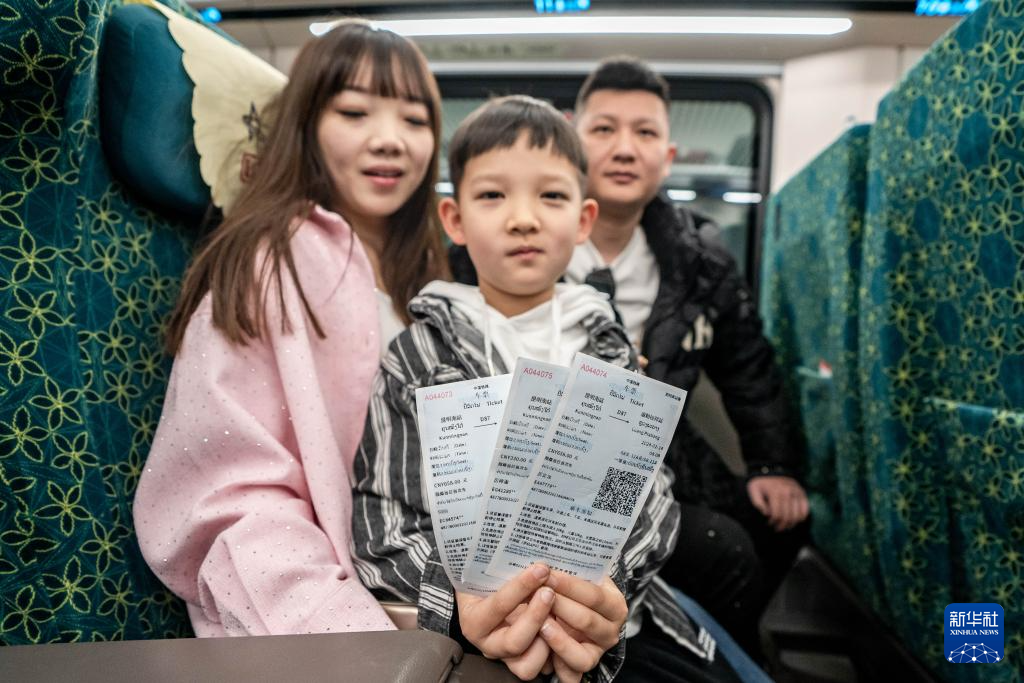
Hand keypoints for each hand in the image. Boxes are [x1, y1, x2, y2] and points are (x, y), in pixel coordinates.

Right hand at [456, 563, 553, 679]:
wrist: (485, 597)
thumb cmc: (488, 580)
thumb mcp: (486, 570)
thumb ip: (497, 563)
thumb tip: (520, 537)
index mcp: (473, 620)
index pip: (497, 606)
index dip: (521, 587)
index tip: (541, 569)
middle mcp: (488, 643)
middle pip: (514, 642)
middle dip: (536, 616)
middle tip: (551, 592)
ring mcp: (507, 657)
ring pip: (527, 664)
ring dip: (547, 639)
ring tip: (557, 613)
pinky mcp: (524, 664)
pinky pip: (540, 668)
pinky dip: (553, 653)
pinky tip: (560, 627)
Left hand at [539, 572, 627, 681]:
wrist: (581, 608)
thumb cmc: (575, 588)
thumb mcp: (583, 575)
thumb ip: (573, 568)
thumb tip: (550, 554)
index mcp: (614, 605)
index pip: (593, 594)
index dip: (569, 585)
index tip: (548, 573)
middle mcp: (610, 632)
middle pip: (586, 621)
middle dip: (560, 606)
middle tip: (538, 593)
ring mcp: (597, 652)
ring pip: (581, 654)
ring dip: (559, 639)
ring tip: (541, 624)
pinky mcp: (581, 668)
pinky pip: (572, 675)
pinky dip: (558, 667)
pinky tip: (544, 652)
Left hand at [747, 475, 808, 530]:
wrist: (772, 470)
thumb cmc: (762, 484)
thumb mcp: (754, 489)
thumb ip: (757, 502)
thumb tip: (766, 513)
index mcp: (776, 492)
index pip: (777, 515)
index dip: (773, 522)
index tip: (769, 523)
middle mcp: (788, 492)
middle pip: (787, 517)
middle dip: (782, 526)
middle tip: (777, 528)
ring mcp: (797, 492)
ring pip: (797, 516)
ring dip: (791, 524)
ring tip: (785, 527)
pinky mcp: (802, 493)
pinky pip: (805, 510)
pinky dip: (801, 518)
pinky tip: (794, 521)